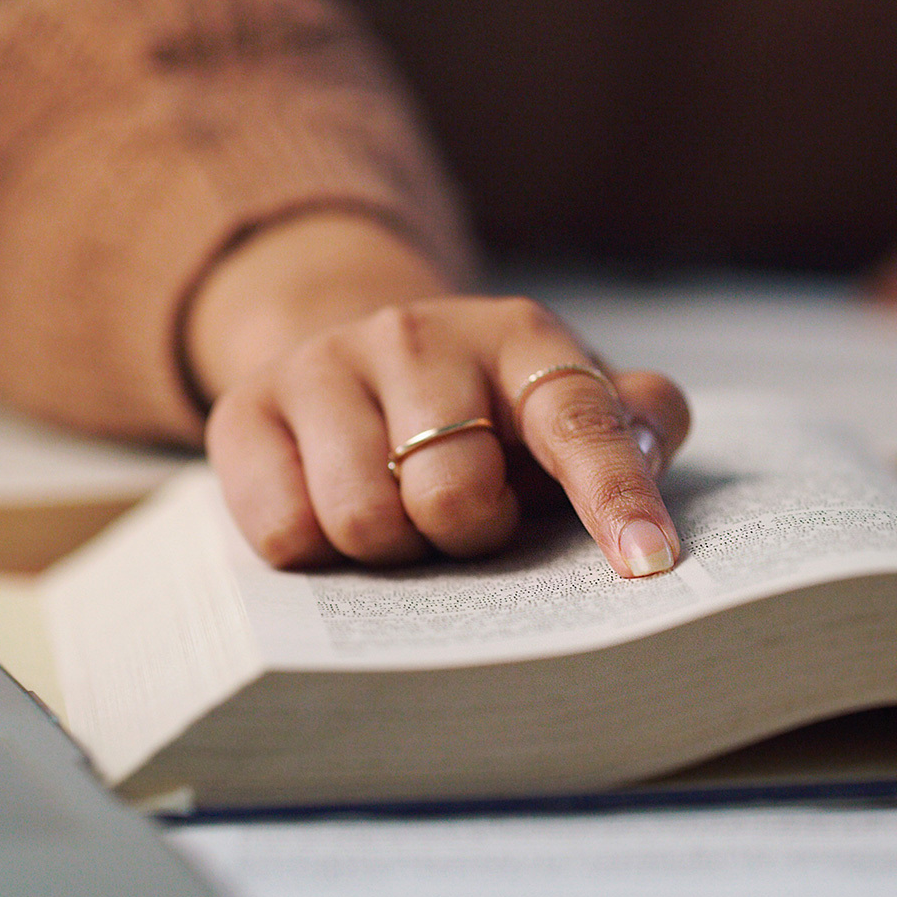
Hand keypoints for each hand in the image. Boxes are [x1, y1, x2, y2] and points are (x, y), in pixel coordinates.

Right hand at [185, 213, 688, 575]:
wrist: (358, 364)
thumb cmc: (489, 409)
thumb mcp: (567, 404)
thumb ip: (634, 424)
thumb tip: (651, 448)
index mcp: (520, 338)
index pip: (579, 420)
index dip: (615, 495)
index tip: (648, 561)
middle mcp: (419, 334)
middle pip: (454, 496)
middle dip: (471, 532)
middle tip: (470, 515)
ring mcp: (325, 365)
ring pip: (362, 521)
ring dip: (395, 547)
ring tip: (405, 511)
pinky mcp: (245, 410)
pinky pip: (283, 534)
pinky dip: (319, 553)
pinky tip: (336, 514)